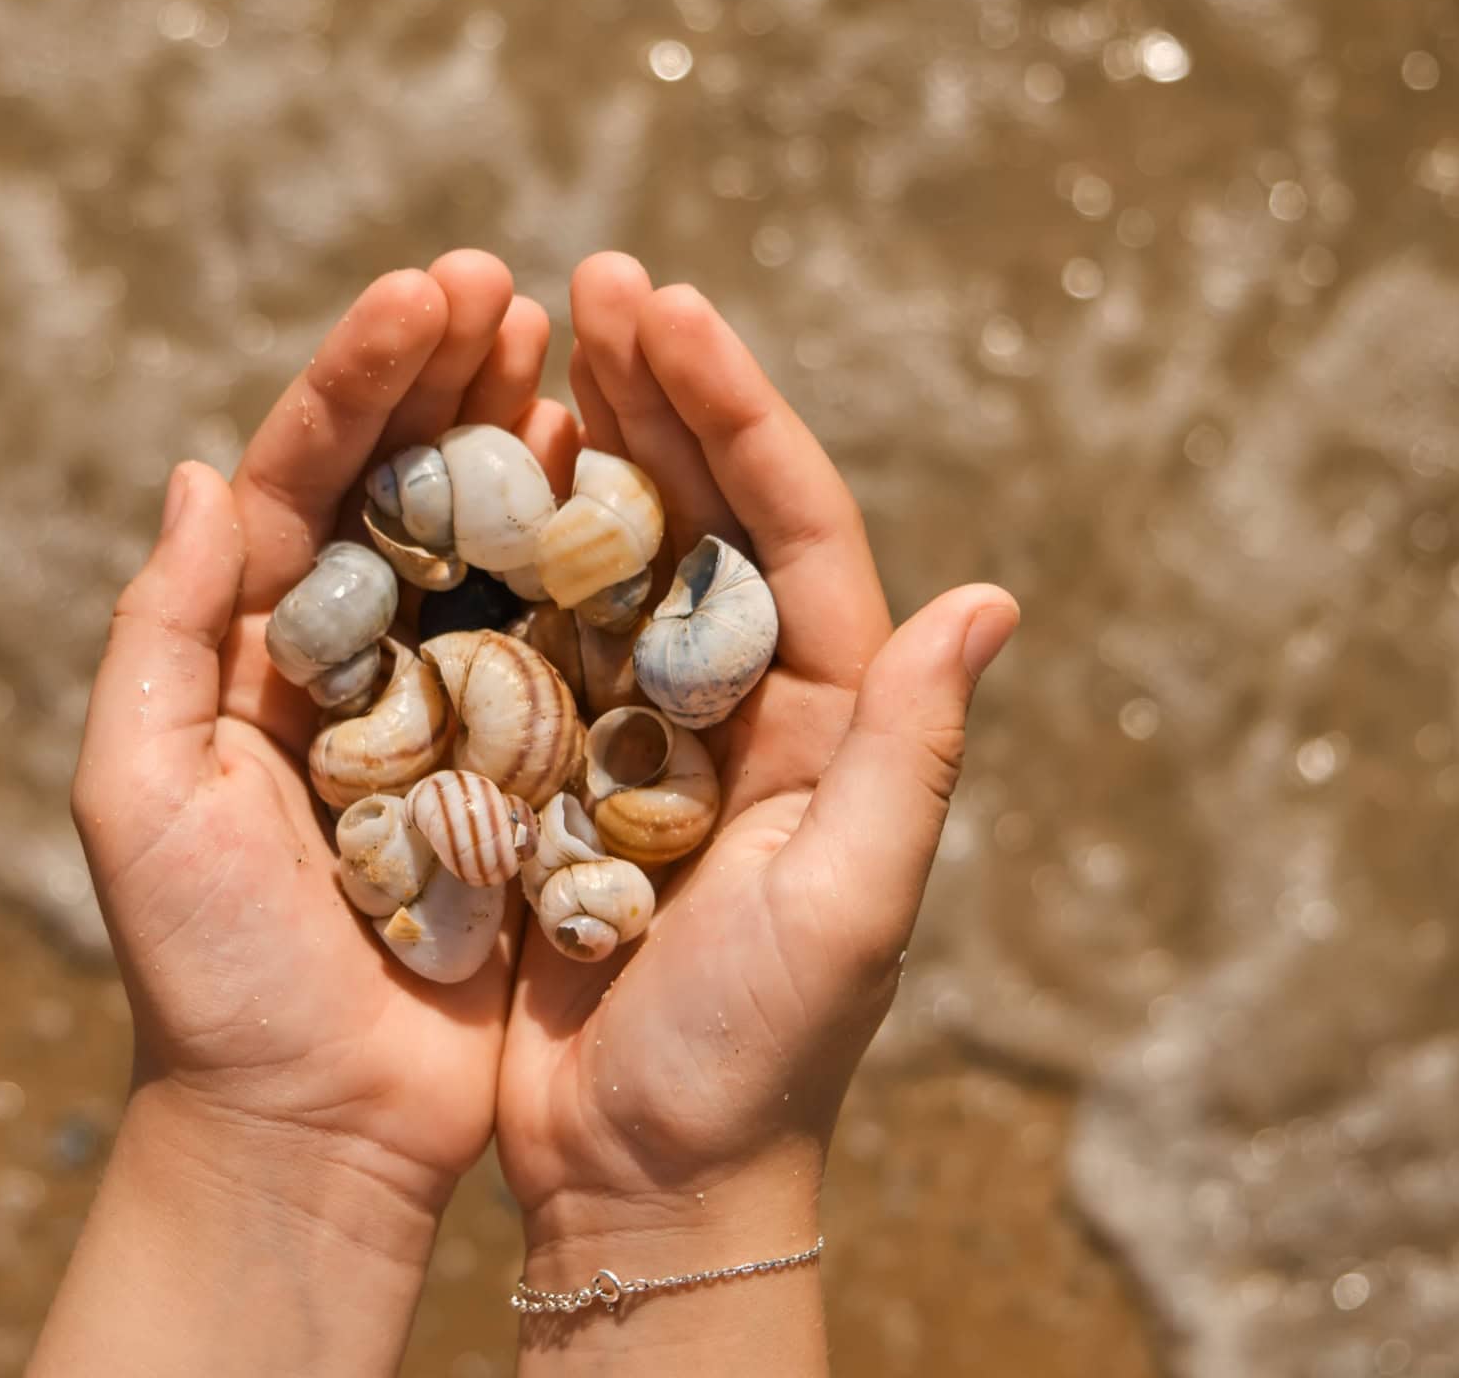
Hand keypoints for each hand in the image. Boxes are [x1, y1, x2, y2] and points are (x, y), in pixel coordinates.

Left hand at [34, 253, 575, 1376]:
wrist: (311, 1129)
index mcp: (250, 651)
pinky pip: (561, 649)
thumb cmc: (208, 973)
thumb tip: (200, 472)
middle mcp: (347, 661)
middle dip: (450, 378)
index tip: (429, 288)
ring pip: (488, 547)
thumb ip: (162, 630)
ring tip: (578, 347)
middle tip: (513, 286)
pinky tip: (628, 486)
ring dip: (526, 442)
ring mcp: (441, 713)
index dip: (360, 378)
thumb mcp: (142, 794)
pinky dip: (589, 564)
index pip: (301, 478)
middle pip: (400, 486)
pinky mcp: (520, 776)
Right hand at [495, 256, 1019, 1368]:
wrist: (646, 1179)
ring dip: (585, 442)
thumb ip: (911, 753)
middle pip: (708, 511)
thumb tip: (991, 600)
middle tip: (596, 279)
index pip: (796, 525)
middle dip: (661, 390)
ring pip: (618, 554)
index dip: (737, 408)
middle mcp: (745, 703)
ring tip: (533, 339)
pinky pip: (536, 636)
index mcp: (829, 717)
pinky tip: (468, 480)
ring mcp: (648, 733)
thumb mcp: (851, 902)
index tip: (669, 305)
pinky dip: (508, 552)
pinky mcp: (562, 775)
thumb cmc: (759, 1058)